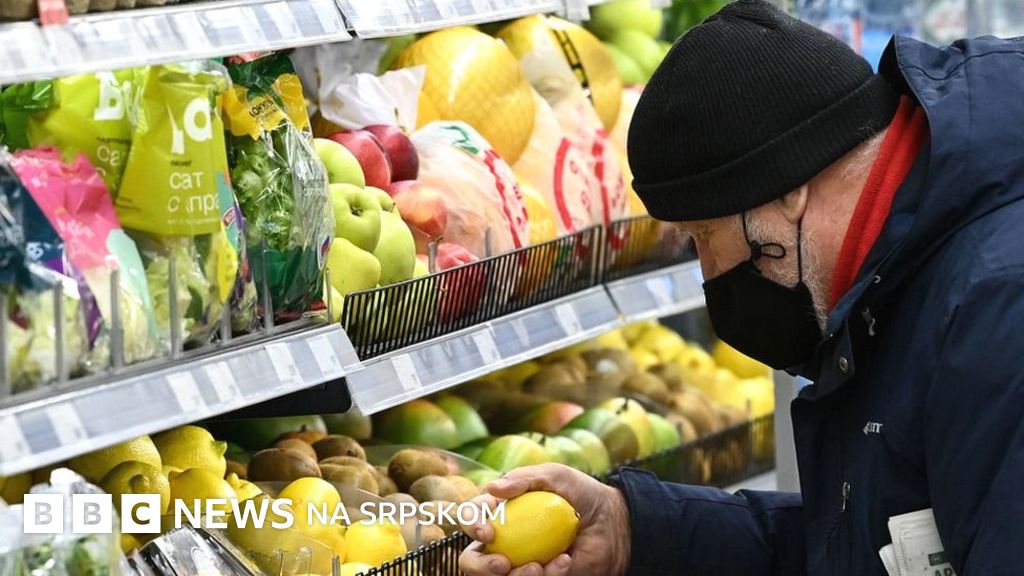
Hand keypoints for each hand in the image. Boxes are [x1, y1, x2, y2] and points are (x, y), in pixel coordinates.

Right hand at [458, 463, 630, 575]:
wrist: (613, 522)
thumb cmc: (581, 494)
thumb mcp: (555, 476)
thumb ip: (523, 478)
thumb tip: (490, 488)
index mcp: (500, 512)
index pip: (470, 518)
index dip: (470, 526)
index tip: (488, 531)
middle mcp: (503, 541)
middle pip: (470, 560)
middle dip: (480, 566)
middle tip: (502, 564)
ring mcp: (519, 563)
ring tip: (539, 567)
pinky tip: (565, 561)